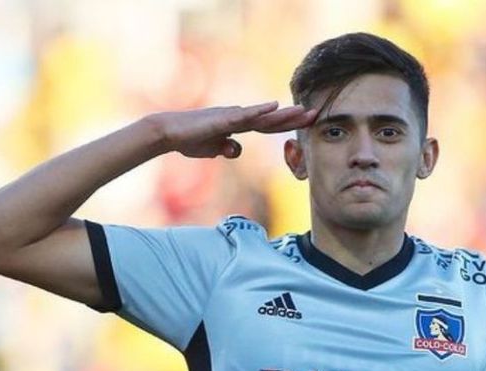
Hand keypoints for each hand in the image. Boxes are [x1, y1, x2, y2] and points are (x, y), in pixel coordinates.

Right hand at [151, 101, 316, 158]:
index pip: (269, 126)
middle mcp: (238, 117)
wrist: (168, 133)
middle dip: (294, 118)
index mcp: (239, 125)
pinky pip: (244, 116)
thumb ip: (227, 148)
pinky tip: (273, 107)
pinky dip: (259, 111)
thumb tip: (236, 150)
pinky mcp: (222, 119)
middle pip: (271, 119)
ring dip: (283, 114)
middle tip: (317, 114)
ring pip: (262, 116)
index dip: (288, 124)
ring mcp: (231, 117)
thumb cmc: (189, 139)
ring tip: (303, 111)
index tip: (307, 123)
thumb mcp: (213, 149)